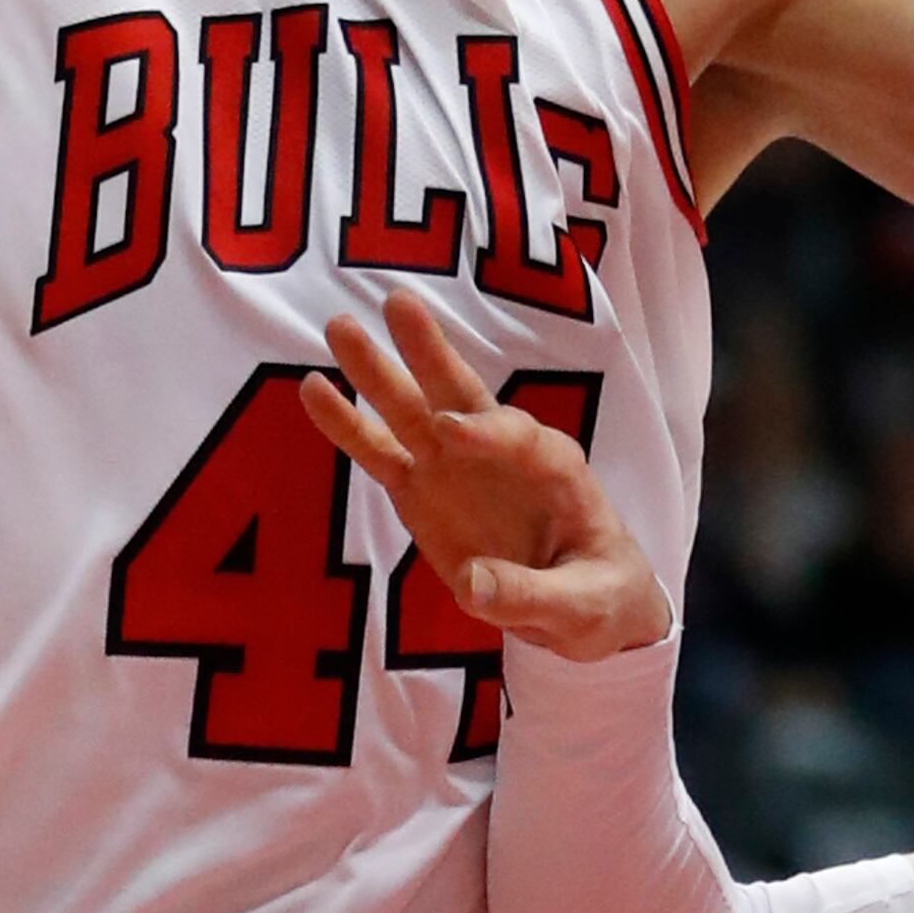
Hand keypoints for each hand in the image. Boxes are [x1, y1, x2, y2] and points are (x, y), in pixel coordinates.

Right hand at [301, 292, 669, 664]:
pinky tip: (314, 389)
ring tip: (338, 326)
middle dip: (433, 354)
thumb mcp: (583, 607)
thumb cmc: (599, 595)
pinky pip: (381, 454)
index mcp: (558, 472)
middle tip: (399, 305)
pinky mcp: (423, 491)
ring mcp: (457, 469)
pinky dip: (349, 424)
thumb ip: (530, 597)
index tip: (446, 431)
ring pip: (415, 414)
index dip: (488, 432)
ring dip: (378, 374)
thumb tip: (471, 584)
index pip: (525, 440)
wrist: (583, 607)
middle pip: (467, 398)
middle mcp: (502, 455)